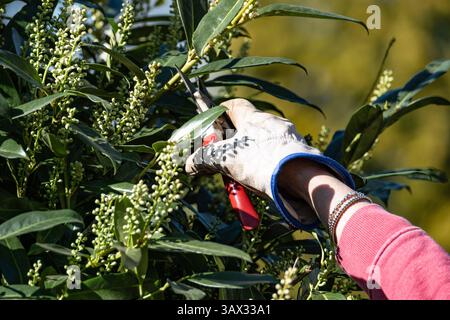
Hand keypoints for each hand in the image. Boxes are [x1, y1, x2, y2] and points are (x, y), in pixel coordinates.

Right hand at [185, 99, 353, 228]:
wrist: (303, 178)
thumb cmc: (261, 161)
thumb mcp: (226, 160)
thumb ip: (205, 159)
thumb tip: (189, 165)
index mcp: (252, 116)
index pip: (232, 105)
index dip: (218, 113)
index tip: (210, 126)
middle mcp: (271, 122)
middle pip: (245, 126)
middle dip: (231, 141)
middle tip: (222, 158)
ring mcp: (287, 137)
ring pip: (260, 142)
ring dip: (248, 156)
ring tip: (241, 175)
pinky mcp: (297, 153)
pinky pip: (275, 155)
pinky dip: (264, 166)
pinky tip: (260, 182)